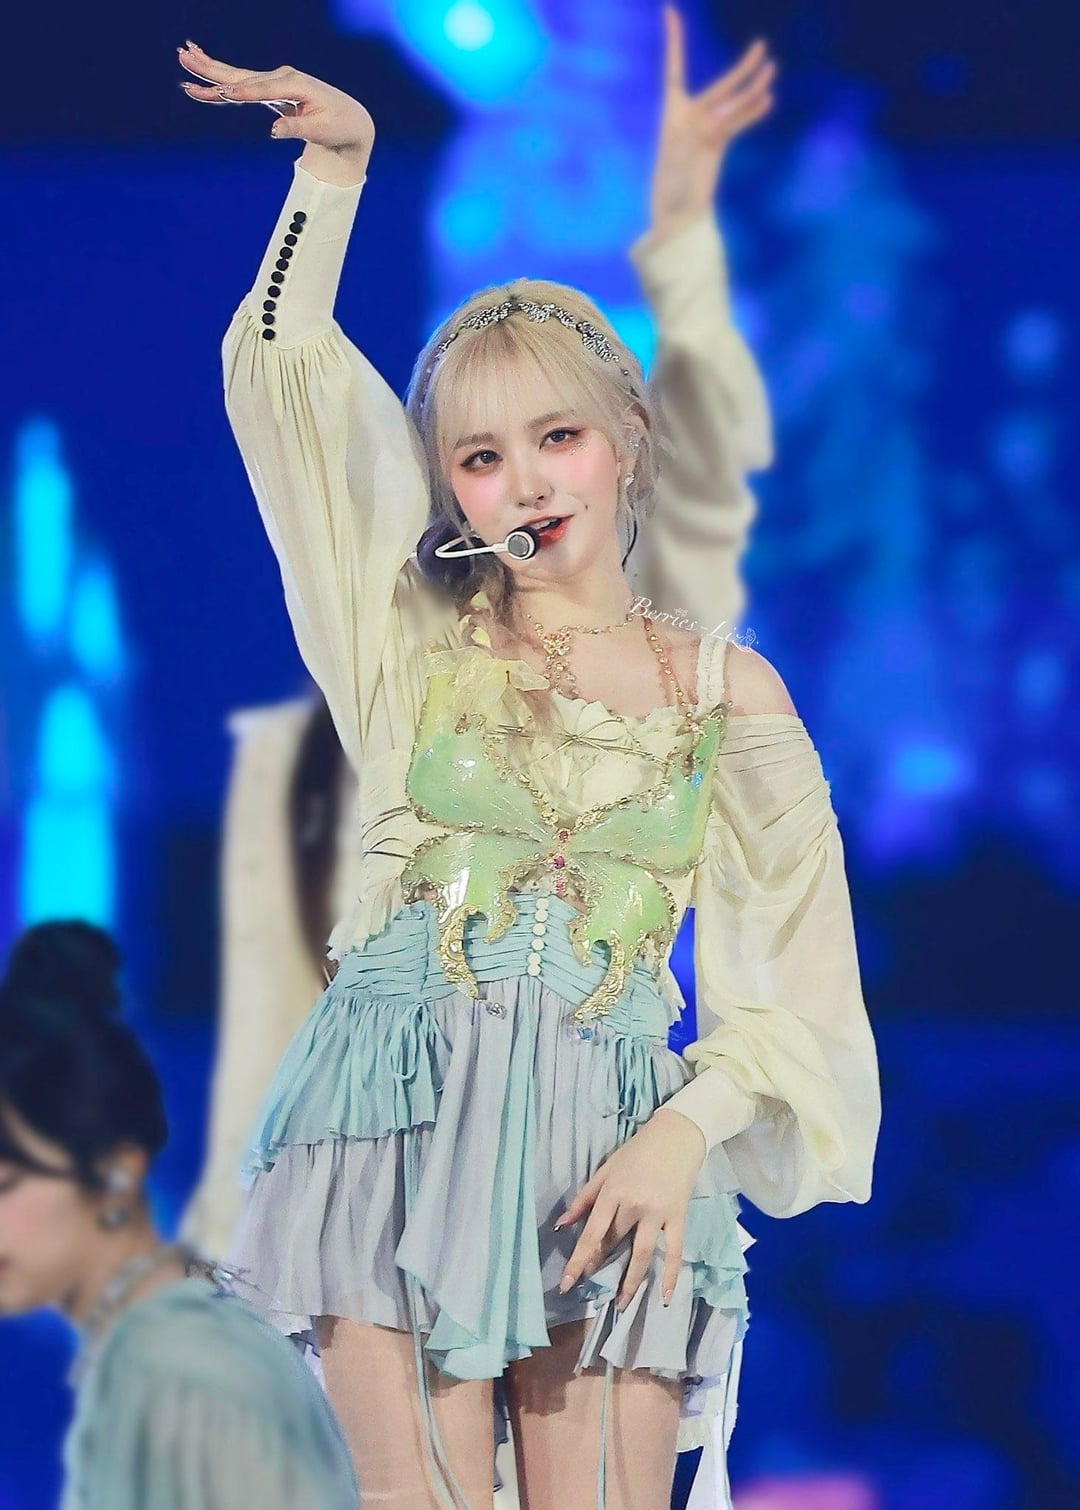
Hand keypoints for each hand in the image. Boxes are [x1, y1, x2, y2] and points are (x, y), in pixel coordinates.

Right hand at [177, 42, 373, 185]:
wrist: (348, 119)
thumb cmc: (337, 126)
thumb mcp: (322, 130)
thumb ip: (297, 128)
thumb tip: (274, 131)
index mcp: (295, 84)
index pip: (262, 89)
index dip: (243, 92)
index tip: (222, 92)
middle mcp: (282, 77)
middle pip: (242, 74)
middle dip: (214, 69)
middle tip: (185, 58)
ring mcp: (275, 80)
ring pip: (237, 76)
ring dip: (210, 68)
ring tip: (184, 57)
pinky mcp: (270, 88)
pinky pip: (242, 83)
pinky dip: (221, 79)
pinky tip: (204, 72)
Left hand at [554, 1106, 706, 1309]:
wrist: (677, 1135)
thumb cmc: (637, 1151)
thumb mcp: (606, 1169)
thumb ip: (584, 1198)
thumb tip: (561, 1225)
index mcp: (612, 1192)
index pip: (592, 1233)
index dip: (579, 1260)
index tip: (567, 1284)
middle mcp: (633, 1205)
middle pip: (615, 1243)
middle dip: (602, 1266)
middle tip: (592, 1290)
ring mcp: (657, 1212)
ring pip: (641, 1253)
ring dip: (631, 1281)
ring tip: (622, 1304)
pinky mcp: (677, 1216)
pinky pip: (673, 1250)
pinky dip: (670, 1274)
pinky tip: (664, 1296)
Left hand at [649, 7, 776, 237]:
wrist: (677, 214)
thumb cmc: (670, 187)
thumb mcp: (675, 159)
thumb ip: (694, 138)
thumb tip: (716, 125)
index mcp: (673, 112)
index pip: (674, 69)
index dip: (674, 41)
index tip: (670, 11)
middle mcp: (691, 115)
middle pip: (721, 86)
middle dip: (742, 69)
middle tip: (762, 48)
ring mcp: (707, 129)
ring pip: (735, 104)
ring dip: (753, 88)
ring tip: (772, 70)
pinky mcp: (719, 144)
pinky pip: (738, 123)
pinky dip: (752, 112)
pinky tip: (767, 100)